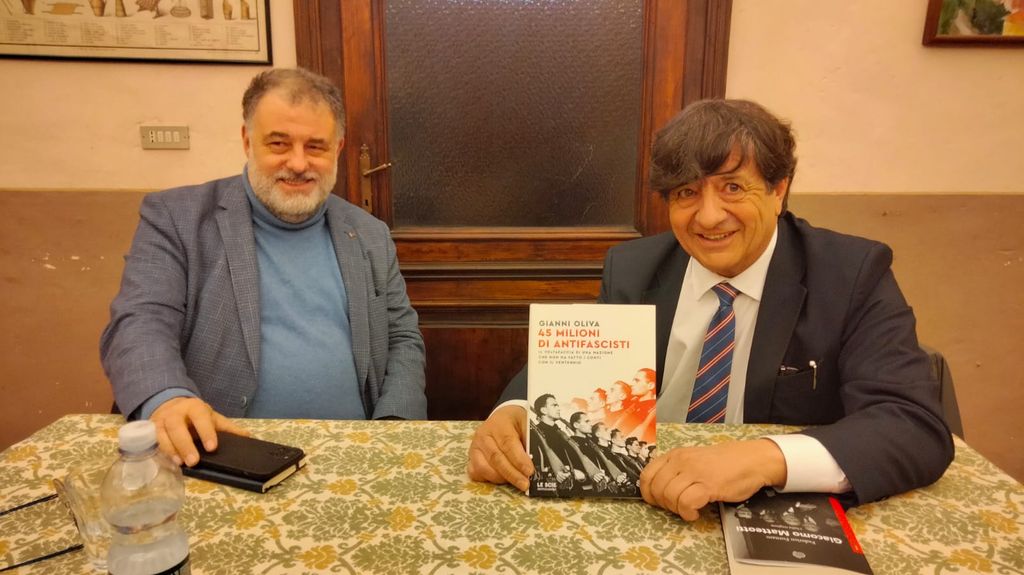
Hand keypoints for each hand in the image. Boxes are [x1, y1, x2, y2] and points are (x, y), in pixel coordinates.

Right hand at [149, 397, 249, 466]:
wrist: (170, 405)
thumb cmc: (195, 415)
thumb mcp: (212, 417)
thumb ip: (228, 428)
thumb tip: (247, 437)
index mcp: (195, 407)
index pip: (200, 418)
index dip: (206, 432)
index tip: (212, 447)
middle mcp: (176, 412)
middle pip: (177, 427)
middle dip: (185, 444)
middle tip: (194, 461)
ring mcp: (161, 421)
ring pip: (162, 434)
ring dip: (170, 449)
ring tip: (180, 463)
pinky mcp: (151, 429)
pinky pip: (153, 441)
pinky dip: (161, 451)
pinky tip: (168, 462)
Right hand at [466, 405, 534, 491]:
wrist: (504, 417)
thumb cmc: (517, 422)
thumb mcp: (528, 423)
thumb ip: (532, 439)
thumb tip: (537, 460)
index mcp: (499, 423)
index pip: (508, 443)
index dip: (519, 459)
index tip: (529, 471)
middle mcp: (483, 435)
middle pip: (496, 458)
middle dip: (512, 474)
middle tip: (526, 484)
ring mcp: (475, 447)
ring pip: (484, 468)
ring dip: (501, 478)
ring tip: (517, 482)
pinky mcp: (471, 458)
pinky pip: (476, 473)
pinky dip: (489, 479)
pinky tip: (502, 480)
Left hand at [639, 439, 786, 520]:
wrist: (752, 460)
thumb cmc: (723, 463)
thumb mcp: (693, 461)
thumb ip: (676, 470)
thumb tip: (658, 491)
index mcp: (675, 455)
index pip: (647, 475)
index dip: (648, 494)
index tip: (658, 502)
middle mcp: (681, 461)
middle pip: (656, 489)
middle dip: (664, 505)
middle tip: (678, 507)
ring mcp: (694, 472)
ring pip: (669, 496)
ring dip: (677, 510)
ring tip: (689, 509)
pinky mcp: (708, 485)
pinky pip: (686, 503)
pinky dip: (688, 513)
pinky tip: (696, 513)